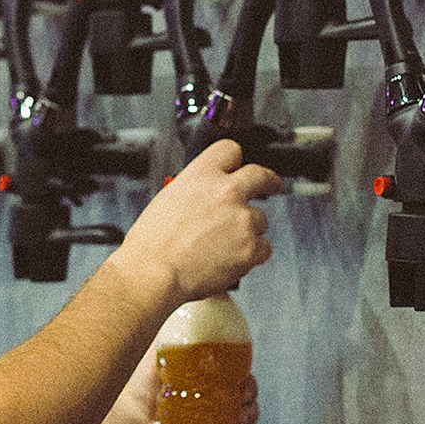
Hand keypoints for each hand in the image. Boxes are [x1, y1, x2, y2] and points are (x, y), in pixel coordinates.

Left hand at [59, 332, 260, 423]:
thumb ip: (169, 319)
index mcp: (202, 382)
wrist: (114, 423)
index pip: (238, 382)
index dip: (246, 386)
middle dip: (248, 410)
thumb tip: (182, 287)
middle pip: (244, 408)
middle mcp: (205, 408)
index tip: (243, 387)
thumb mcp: (157, 349)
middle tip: (238, 411)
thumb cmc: (131, 384)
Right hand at [114, 140, 280, 306]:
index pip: (230, 150)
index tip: (239, 169)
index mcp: (202, 175)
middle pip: (260, 176)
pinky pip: (263, 248)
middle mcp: (226, 192)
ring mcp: (242, 220)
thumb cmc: (153, 243)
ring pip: (260, 219)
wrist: (154, 273)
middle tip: (271, 186)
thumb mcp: (169, 199)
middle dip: (268, 181)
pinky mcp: (250, 248)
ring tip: (223, 246)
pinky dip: (252, 255)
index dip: (235, 161)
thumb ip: (196, 191)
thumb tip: (208, 197)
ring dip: (248, 230)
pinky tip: (231, 259)